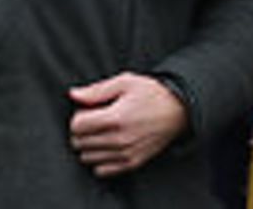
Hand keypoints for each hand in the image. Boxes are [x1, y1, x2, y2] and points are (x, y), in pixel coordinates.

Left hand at [67, 73, 187, 176]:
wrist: (178, 110)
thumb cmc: (152, 93)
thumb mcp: (125, 82)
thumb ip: (97, 90)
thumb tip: (74, 95)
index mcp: (115, 117)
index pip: (76, 126)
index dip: (78, 116)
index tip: (88, 111)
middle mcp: (119, 139)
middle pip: (79, 142)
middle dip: (82, 130)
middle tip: (95, 120)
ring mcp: (125, 154)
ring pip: (87, 157)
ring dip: (89, 146)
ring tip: (102, 132)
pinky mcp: (132, 163)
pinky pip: (101, 170)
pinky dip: (99, 160)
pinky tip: (107, 146)